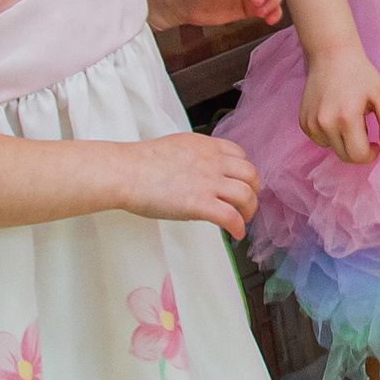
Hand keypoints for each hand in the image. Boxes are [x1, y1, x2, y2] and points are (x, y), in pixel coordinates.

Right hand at [123, 130, 261, 237]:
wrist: (126, 172)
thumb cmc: (141, 163)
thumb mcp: (177, 147)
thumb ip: (195, 156)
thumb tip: (200, 172)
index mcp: (206, 146)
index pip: (240, 155)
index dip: (245, 172)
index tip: (242, 183)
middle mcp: (213, 162)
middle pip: (250, 174)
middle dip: (254, 191)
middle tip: (247, 204)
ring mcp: (208, 182)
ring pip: (247, 195)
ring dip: (250, 210)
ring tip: (243, 220)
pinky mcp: (200, 204)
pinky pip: (231, 217)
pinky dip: (239, 227)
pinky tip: (236, 233)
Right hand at [301, 42, 379, 164]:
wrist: (331, 55)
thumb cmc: (360, 74)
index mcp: (346, 117)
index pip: (358, 155)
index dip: (371, 155)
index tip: (376, 144)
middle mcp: (325, 123)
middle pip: (345, 156)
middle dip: (359, 149)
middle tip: (365, 127)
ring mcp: (311, 123)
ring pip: (332, 148)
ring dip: (344, 140)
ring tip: (350, 117)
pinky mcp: (303, 121)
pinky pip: (320, 140)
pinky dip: (331, 135)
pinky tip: (336, 115)